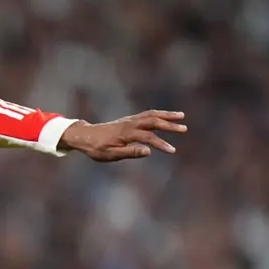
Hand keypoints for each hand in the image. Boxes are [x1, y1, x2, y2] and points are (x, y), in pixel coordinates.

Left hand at [58, 110, 185, 161]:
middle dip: (169, 125)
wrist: (84, 136)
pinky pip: (146, 114)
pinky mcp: (128, 120)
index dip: (161, 143)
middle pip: (153, 122)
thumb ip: (129, 152)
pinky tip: (166, 116)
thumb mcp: (110, 155)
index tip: (172, 150)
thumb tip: (148, 152)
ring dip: (166, 115)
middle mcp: (129, 124)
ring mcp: (129, 120)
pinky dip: (158, 113)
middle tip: (184, 129)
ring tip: (181, 116)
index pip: (148, 137)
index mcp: (125, 134)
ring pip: (151, 114)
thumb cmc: (96, 148)